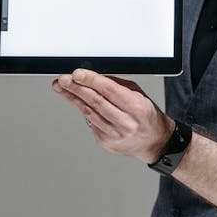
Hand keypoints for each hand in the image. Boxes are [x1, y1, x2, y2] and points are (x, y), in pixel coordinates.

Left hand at [52, 69, 173, 162]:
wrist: (154, 142)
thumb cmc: (146, 115)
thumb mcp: (139, 94)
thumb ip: (117, 85)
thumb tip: (94, 77)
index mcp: (136, 107)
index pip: (109, 91)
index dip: (91, 81)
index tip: (77, 74)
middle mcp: (126, 123)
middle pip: (95, 102)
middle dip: (76, 88)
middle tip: (63, 80)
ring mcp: (114, 135)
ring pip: (89, 113)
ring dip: (73, 98)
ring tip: (61, 87)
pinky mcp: (106, 142)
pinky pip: (91, 122)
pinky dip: (83, 110)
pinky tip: (77, 101)